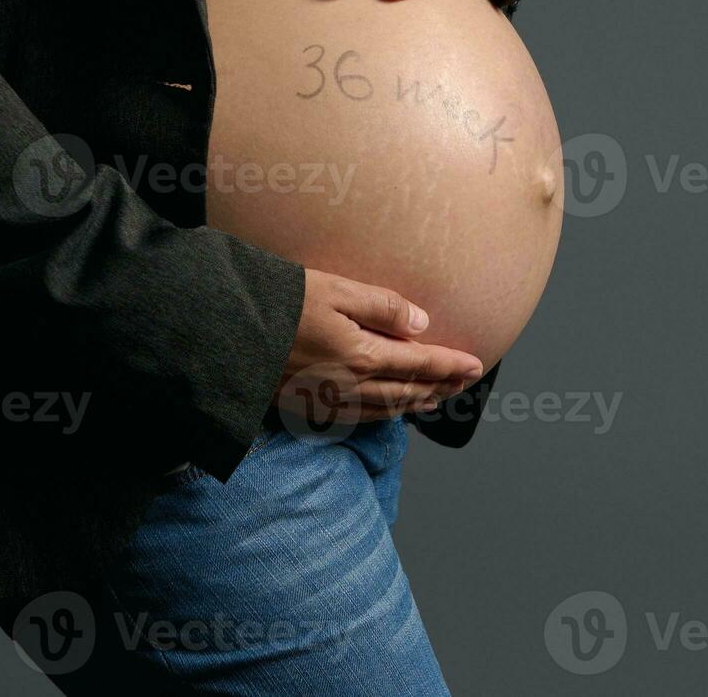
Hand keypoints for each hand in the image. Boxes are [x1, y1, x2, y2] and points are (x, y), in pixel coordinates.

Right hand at [277, 269, 483, 424]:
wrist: (231, 333)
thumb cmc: (282, 303)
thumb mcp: (337, 290)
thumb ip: (383, 307)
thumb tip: (421, 324)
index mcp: (362, 355)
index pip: (420, 363)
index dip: (451, 365)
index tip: (476, 365)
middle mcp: (351, 386)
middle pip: (409, 390)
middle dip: (442, 385)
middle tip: (466, 382)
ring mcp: (331, 401)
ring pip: (388, 408)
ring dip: (417, 403)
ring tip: (438, 398)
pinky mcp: (311, 408)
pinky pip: (361, 418)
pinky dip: (386, 415)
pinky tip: (392, 411)